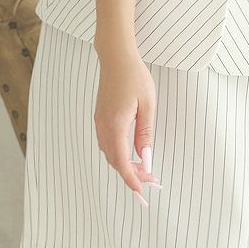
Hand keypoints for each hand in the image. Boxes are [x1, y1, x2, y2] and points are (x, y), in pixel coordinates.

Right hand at [94, 48, 162, 206]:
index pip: (121, 161)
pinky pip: (106, 142)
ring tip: (142, 168)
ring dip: (123, 164)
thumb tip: (145, 156)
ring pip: (109, 152)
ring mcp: (99, 121)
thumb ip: (145, 132)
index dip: (131, 178)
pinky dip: (117, 153)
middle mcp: (103, 126)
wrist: (116, 57)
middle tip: (149, 179)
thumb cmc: (134, 77)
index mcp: (115, 125)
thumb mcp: (147, 104)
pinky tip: (129, 152)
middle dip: (130, 173)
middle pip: (114, 160)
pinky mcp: (100, 117)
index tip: (141, 189)